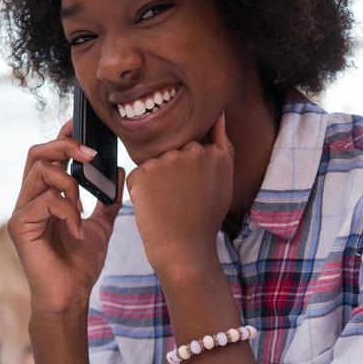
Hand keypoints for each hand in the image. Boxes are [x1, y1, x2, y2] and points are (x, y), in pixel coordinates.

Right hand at [8, 120, 123, 311]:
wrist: (70, 297)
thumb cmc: (79, 265)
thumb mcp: (101, 226)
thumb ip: (107, 200)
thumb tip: (119, 169)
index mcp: (45, 196)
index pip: (48, 155)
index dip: (62, 136)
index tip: (82, 124)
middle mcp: (28, 199)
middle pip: (36, 153)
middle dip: (65, 146)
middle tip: (91, 153)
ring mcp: (21, 212)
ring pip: (40, 172)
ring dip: (70, 183)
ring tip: (83, 206)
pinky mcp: (18, 226)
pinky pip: (45, 201)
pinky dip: (68, 211)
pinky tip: (77, 230)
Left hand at [126, 113, 233, 275]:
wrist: (184, 249)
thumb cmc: (204, 218)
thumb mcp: (224, 179)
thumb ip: (222, 144)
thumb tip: (218, 114)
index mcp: (214, 152)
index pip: (193, 146)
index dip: (190, 169)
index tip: (192, 188)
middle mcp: (191, 151)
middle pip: (173, 151)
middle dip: (172, 170)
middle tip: (181, 198)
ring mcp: (166, 161)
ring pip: (155, 162)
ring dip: (156, 179)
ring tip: (168, 203)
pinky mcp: (142, 172)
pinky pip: (139, 175)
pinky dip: (141, 190)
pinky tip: (154, 206)